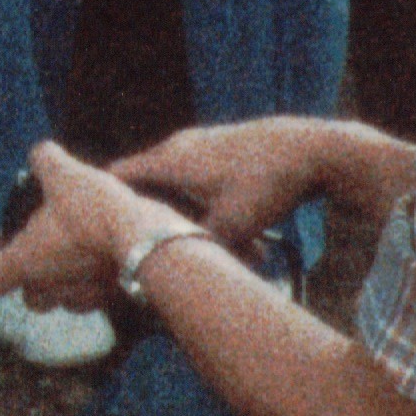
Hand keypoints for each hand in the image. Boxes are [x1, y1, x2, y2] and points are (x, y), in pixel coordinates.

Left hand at [0, 142, 189, 312]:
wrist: (147, 238)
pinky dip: (95, 277)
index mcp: (25, 263)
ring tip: (77, 242)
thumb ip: (44, 160)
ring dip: (65, 276)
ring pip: (63, 297)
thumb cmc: (95, 211)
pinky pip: (95, 294)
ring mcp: (83, 297)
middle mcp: (50, 288)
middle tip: (43, 239)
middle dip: (32, 271)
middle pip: (28, 295)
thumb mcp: (63, 172)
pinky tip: (104, 249)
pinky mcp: (113, 297)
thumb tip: (42, 155)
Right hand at [109, 119, 330, 254]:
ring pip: (178, 184)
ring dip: (187, 213)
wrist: (311, 149)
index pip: (118, 177)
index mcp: (168, 160)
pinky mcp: (222, 149)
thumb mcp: (230, 226)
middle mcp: (177, 146)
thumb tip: (176, 271)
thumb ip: (196, 246)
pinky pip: (200, 178)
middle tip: (153, 243)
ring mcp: (200, 144)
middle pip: (147, 183)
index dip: (108, 203)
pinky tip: (235, 229)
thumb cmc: (265, 184)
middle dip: (152, 216)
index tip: (105, 231)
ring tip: (206, 242)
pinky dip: (206, 202)